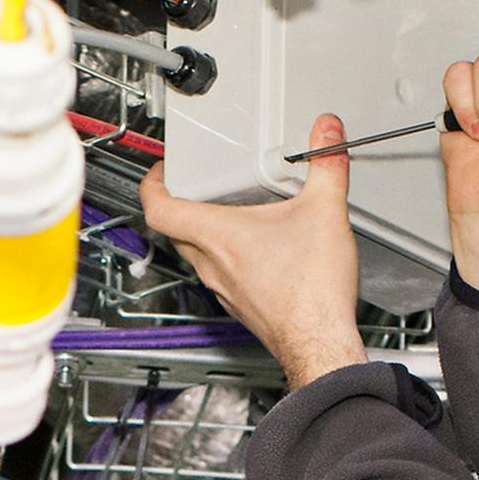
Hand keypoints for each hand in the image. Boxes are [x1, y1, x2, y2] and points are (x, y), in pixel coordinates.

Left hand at [138, 123, 368, 386]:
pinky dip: (228, 258)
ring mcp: (224, 289)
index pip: (158, 207)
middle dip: (181, 204)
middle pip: (175, 230)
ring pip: (197, 255)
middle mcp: (213, 265)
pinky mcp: (241, 306)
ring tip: (229, 213)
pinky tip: (258, 251)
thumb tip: (327, 134)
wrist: (320, 344)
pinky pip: (221, 276)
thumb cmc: (312, 293)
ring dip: (205, 233)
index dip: (152, 183)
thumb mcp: (325, 211)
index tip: (159, 171)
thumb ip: (326, 165)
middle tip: (196, 186)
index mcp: (219, 237)